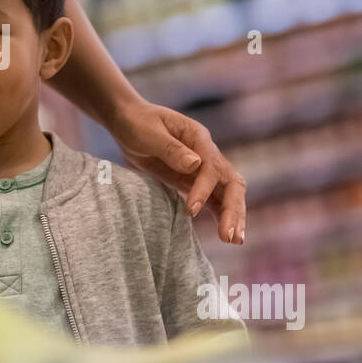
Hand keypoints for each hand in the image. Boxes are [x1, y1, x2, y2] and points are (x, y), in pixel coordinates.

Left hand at [109, 100, 245, 244]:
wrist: (127, 121)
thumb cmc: (137, 123)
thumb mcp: (148, 133)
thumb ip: (170, 149)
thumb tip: (196, 164)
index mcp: (198, 137)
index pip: (211, 166)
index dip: (204, 189)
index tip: (192, 210)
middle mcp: (206, 153)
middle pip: (230, 181)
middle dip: (233, 209)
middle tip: (229, 235)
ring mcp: (202, 169)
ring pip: (226, 193)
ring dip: (232, 216)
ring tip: (234, 241)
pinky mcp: (192, 181)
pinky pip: (212, 199)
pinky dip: (219, 215)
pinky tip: (225, 234)